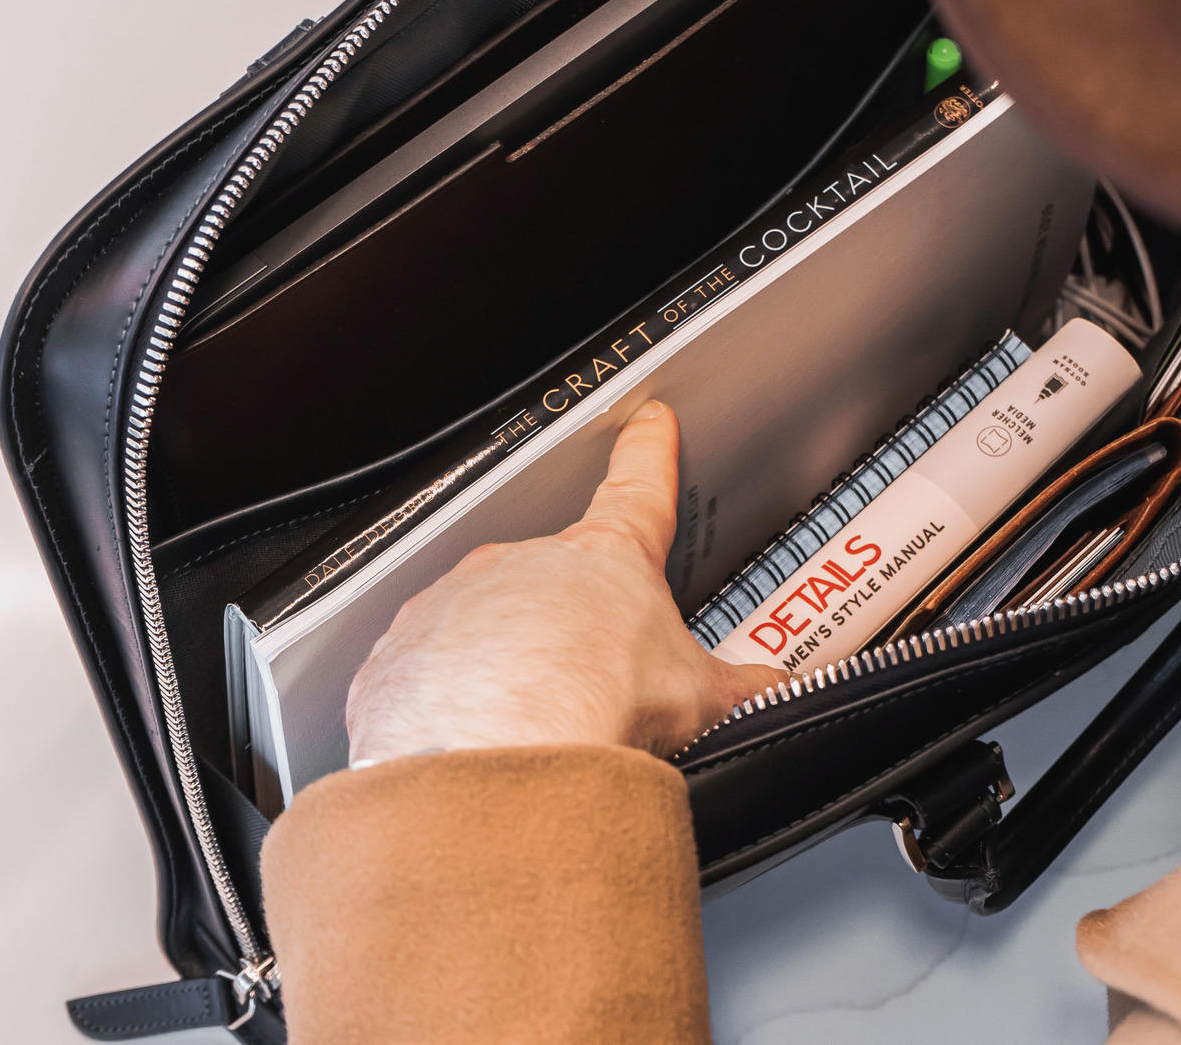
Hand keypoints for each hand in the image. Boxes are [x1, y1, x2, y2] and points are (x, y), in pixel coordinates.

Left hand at [346, 400, 783, 763]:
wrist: (504, 755)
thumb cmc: (601, 704)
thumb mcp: (702, 698)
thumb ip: (745, 688)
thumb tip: (780, 687)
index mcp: (605, 557)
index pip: (637, 487)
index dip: (648, 453)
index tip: (648, 425)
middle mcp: (523, 563)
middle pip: (555, 577)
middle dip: (572, 621)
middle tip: (592, 679)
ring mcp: (455, 602)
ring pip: (482, 623)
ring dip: (503, 663)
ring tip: (531, 729)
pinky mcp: (400, 654)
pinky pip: (424, 672)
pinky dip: (445, 702)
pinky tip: (472, 743)